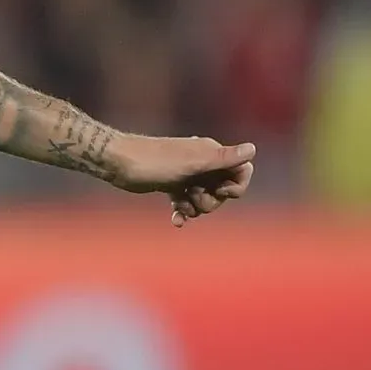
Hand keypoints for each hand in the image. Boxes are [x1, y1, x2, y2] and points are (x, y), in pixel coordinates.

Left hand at [104, 134, 257, 225]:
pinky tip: (176, 220)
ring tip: (182, 208)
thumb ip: (222, 159)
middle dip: (213, 200)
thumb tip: (253, 149)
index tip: (221, 191)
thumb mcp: (191, 163)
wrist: (117, 163)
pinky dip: (183, 211)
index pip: (240, 171)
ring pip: (204, 198)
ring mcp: (186, 174)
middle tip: (195, 199)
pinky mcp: (171, 184)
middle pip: (223, 189)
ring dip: (197, 208)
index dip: (236, 186)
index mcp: (211, 153)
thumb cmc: (154, 162)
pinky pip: (185, 201)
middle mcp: (202, 162)